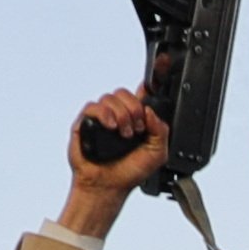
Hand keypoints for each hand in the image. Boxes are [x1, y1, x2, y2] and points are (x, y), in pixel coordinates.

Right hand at [63, 87, 170, 231]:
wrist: (109, 187)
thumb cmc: (130, 172)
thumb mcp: (158, 153)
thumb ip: (161, 130)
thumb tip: (149, 111)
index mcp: (136, 118)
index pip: (142, 93)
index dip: (152, 79)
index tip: (163, 63)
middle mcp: (118, 115)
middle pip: (125, 93)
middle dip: (135, 109)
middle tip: (137, 129)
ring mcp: (101, 117)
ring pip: (111, 97)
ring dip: (122, 115)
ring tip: (124, 135)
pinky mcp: (85, 122)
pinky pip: (94, 106)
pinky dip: (105, 114)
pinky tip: (111, 127)